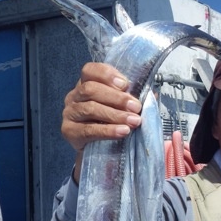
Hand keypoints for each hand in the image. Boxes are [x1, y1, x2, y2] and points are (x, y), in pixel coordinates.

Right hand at [61, 62, 141, 180]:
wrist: (98, 150)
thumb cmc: (111, 122)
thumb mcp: (122, 107)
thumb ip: (132, 98)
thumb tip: (151, 94)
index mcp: (86, 84)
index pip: (90, 70)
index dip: (107, 74)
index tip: (125, 84)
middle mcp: (74, 96)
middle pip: (91, 89)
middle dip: (117, 98)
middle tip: (136, 107)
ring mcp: (70, 113)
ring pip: (90, 108)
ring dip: (116, 115)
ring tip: (134, 121)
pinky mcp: (69, 131)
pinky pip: (88, 130)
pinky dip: (108, 130)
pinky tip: (123, 132)